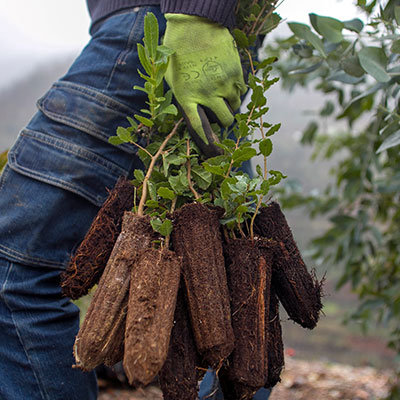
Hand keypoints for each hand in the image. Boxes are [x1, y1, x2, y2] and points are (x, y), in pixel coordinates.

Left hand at [163, 14, 246, 156]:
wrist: (195, 24)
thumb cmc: (178, 50)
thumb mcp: (170, 76)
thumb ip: (181, 96)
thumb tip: (191, 111)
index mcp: (187, 96)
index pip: (199, 126)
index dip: (207, 140)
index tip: (213, 148)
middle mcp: (206, 94)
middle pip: (225, 120)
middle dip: (225, 122)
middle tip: (223, 117)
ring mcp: (223, 84)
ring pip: (235, 106)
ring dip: (231, 104)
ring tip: (223, 94)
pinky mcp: (235, 73)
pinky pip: (242, 91)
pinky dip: (237, 91)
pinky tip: (229, 82)